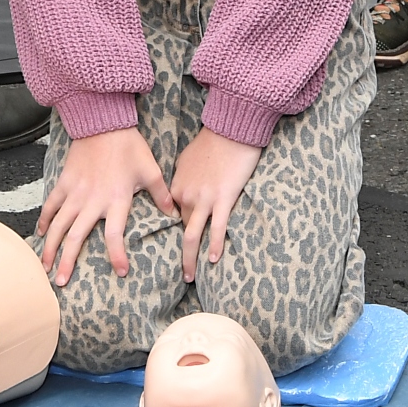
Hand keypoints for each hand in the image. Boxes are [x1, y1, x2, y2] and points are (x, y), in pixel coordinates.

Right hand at [36, 125, 171, 285]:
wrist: (102, 123)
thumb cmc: (129, 147)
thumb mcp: (151, 170)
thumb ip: (161, 195)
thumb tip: (174, 214)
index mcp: (115, 200)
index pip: (115, 235)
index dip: (117, 255)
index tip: (121, 272)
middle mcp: (92, 201)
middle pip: (75, 237)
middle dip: (67, 262)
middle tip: (61, 282)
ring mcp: (74, 193)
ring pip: (57, 226)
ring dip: (50, 248)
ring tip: (45, 267)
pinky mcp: (64, 183)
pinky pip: (51, 206)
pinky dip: (44, 221)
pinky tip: (40, 235)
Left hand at [171, 128, 262, 273]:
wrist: (232, 129)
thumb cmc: (213, 141)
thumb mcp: (188, 158)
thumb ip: (185, 177)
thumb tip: (187, 190)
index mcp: (177, 185)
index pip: (175, 214)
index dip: (179, 231)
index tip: (179, 248)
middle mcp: (186, 194)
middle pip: (183, 228)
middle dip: (182, 253)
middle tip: (183, 274)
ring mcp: (204, 199)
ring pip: (192, 235)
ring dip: (190, 259)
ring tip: (190, 277)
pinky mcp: (223, 199)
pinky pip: (216, 227)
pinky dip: (214, 245)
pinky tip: (213, 259)